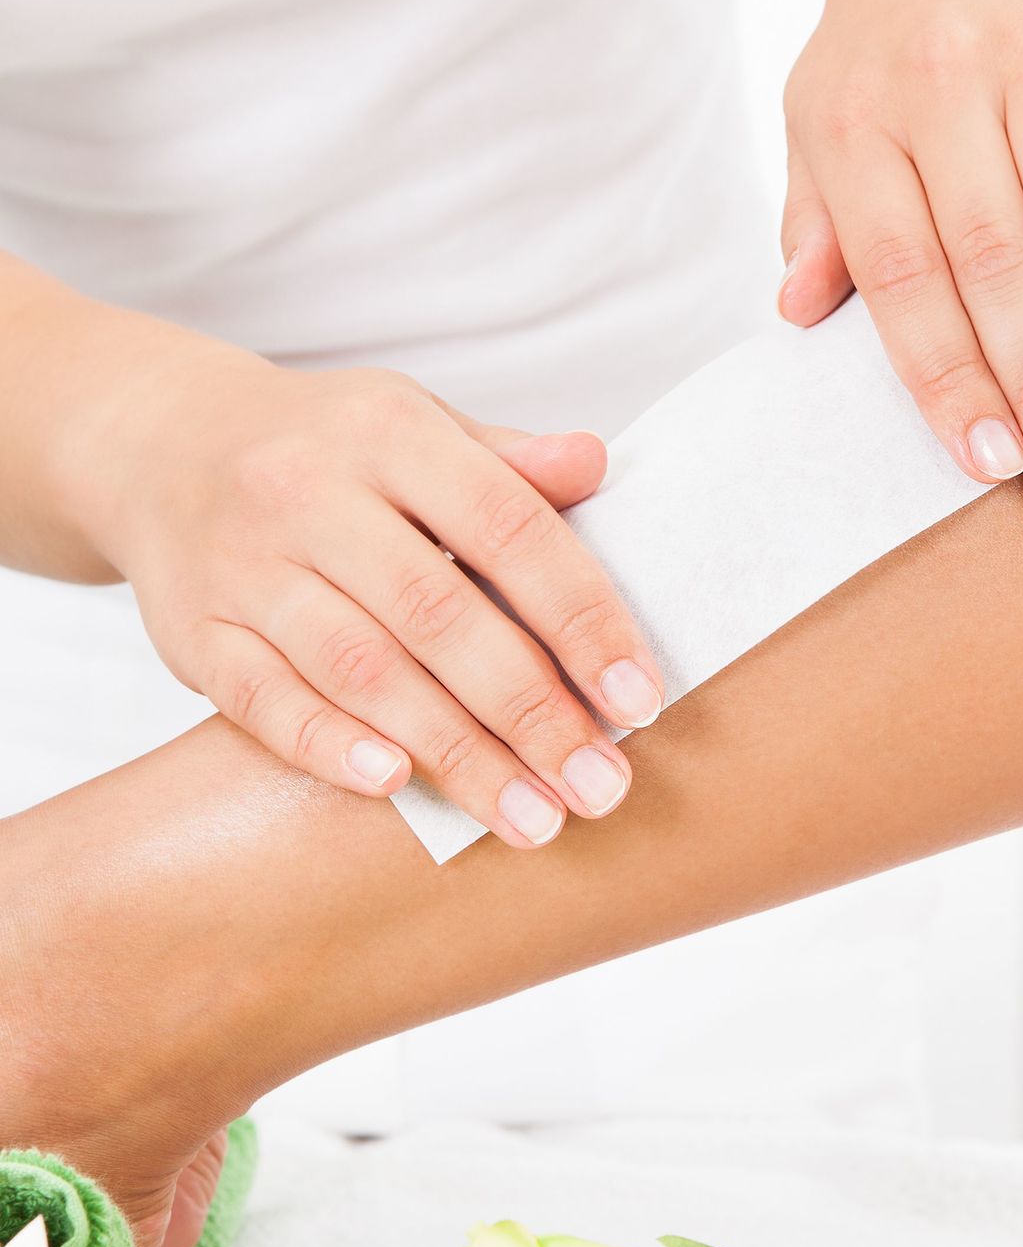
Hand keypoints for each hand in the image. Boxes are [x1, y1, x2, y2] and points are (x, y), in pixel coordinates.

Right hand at [77, 348, 664, 847]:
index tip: (639, 702)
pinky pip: (259, 698)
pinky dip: (326, 745)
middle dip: (530, 712)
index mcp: (390, 434)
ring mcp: (243, 563)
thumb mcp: (418, 427)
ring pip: (360, 669)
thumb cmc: (332, 452)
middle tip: (601, 788)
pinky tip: (395, 787)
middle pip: (438, 615)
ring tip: (533, 819)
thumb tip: (599, 462)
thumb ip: (507, 464)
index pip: (508, 528)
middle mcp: (309, 493)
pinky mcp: (192, 630)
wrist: (160, 442)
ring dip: (455, 754)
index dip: (581, 618)